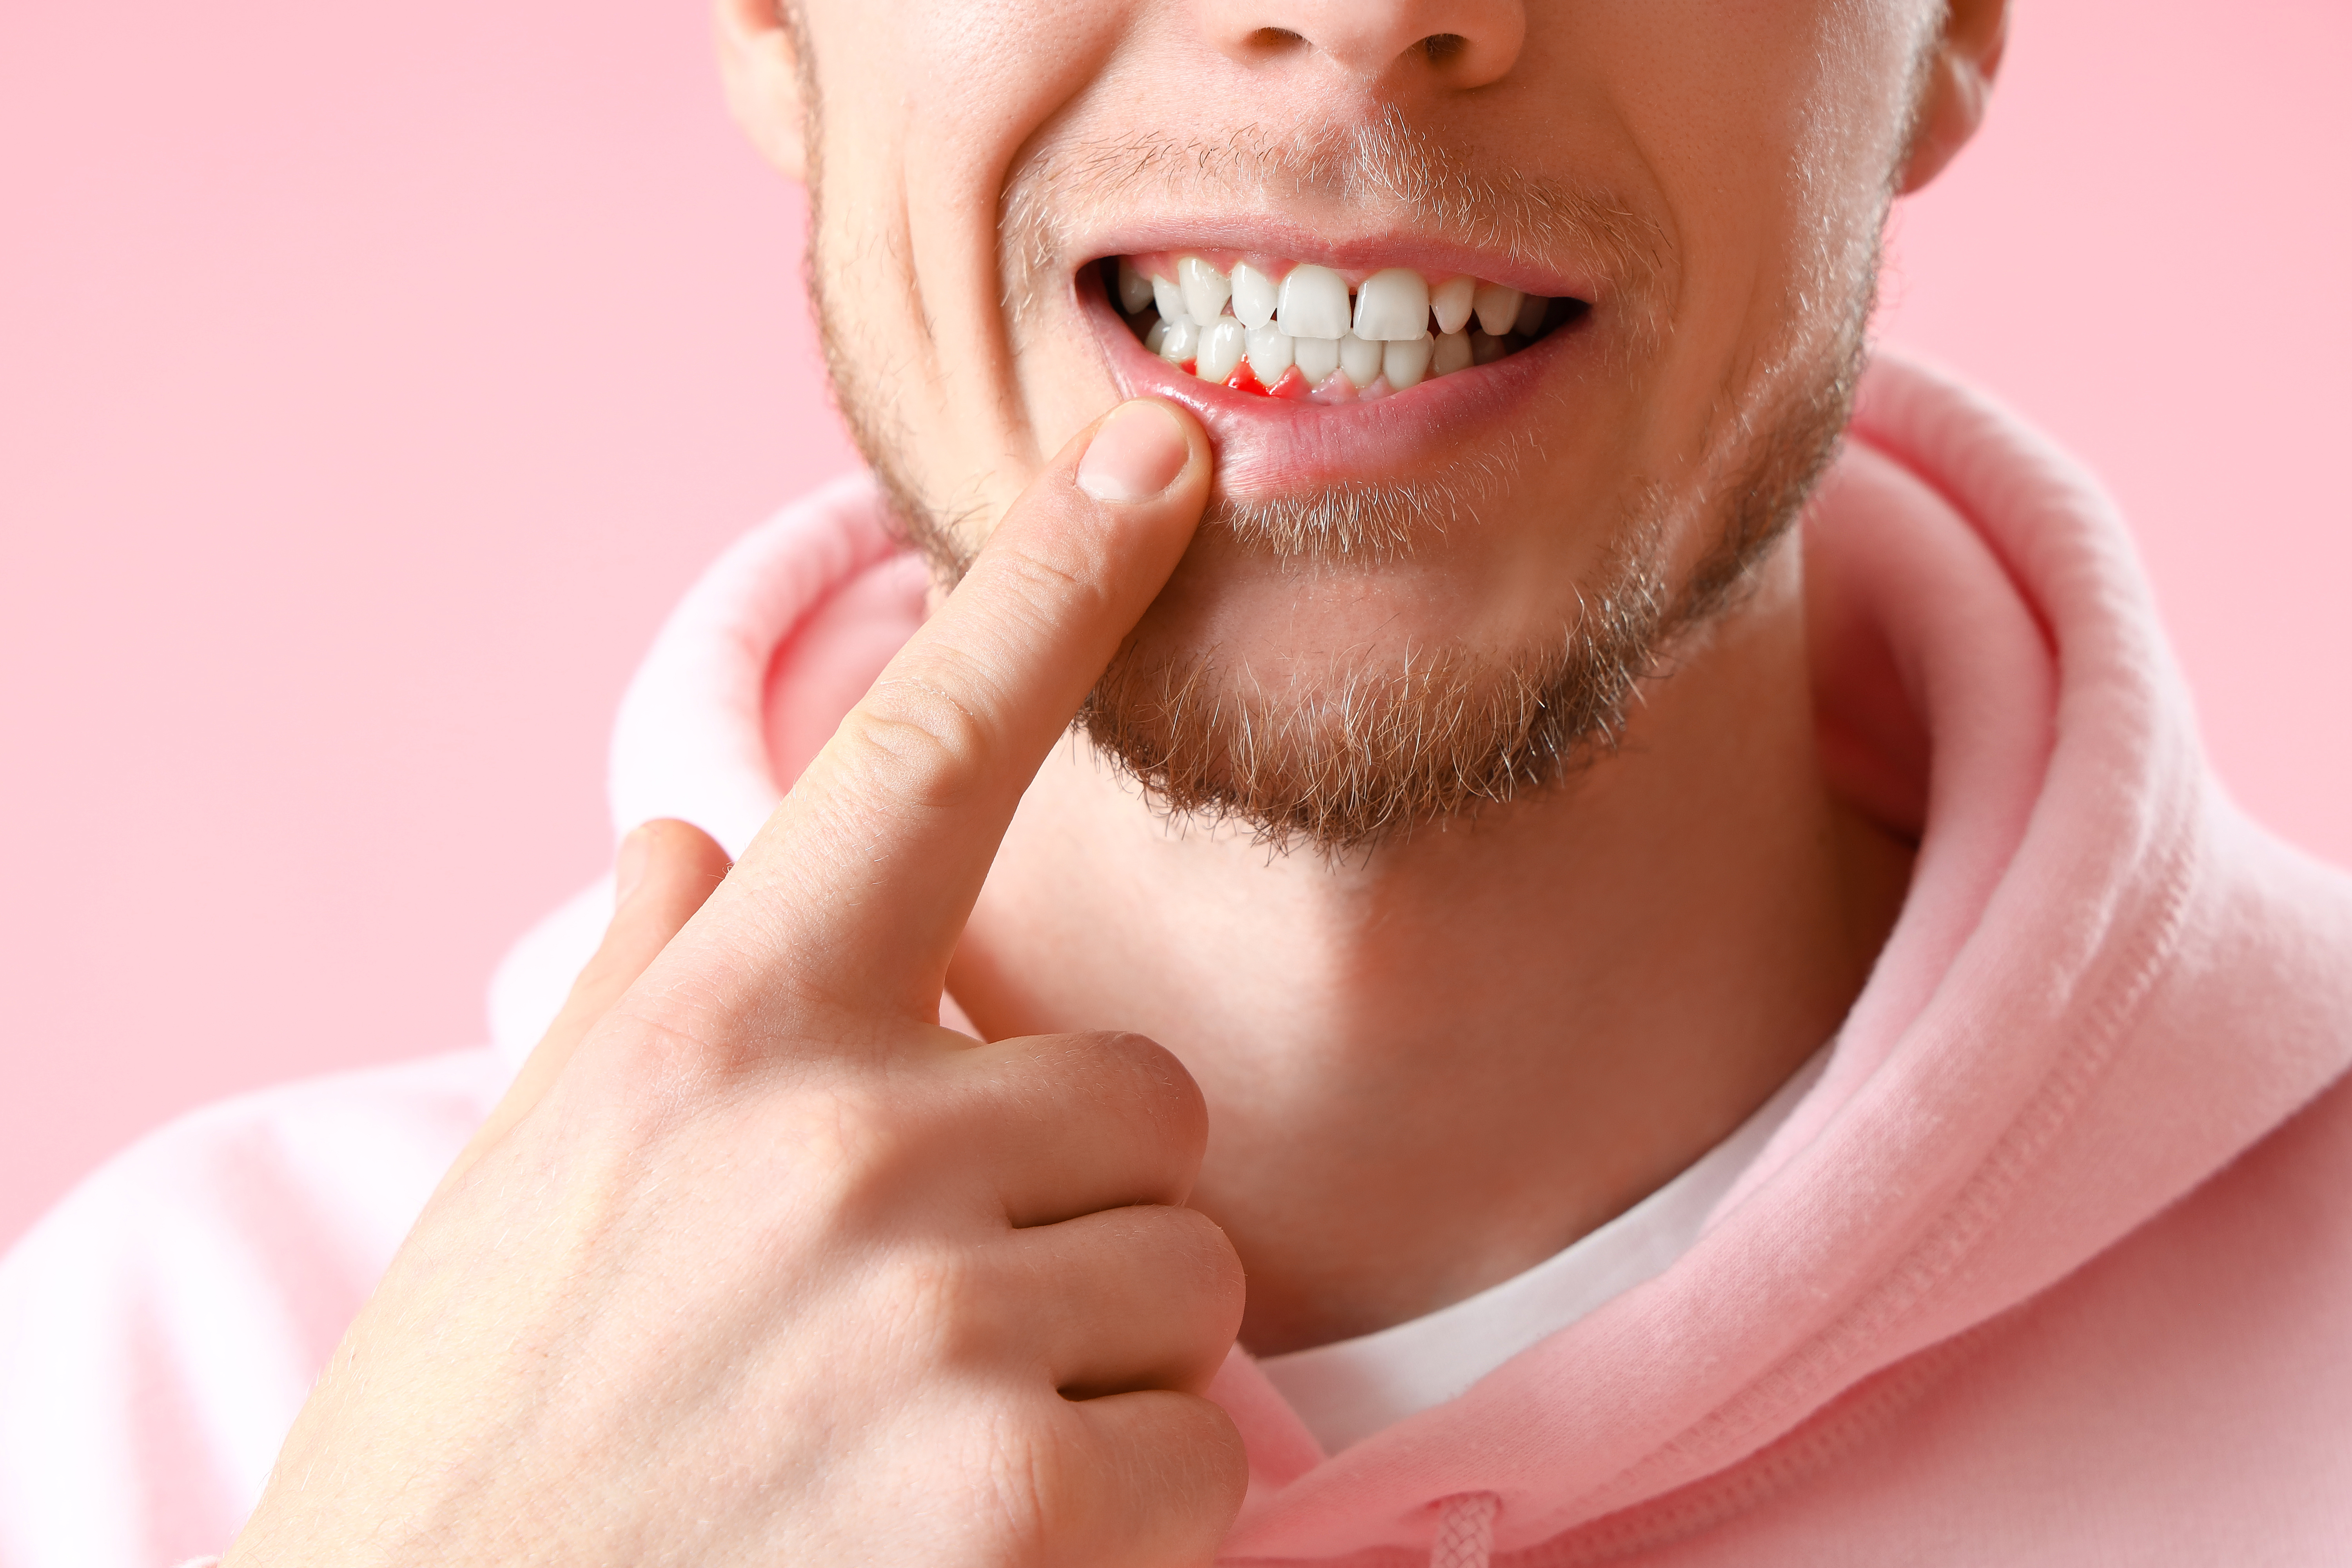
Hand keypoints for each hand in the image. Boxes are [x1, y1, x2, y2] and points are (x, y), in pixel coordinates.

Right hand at [223, 400, 1244, 1567]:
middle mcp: (846, 1142)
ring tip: (931, 1448)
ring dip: (1101, 1366)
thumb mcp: (524, 1187)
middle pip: (1139, 1100)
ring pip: (1185, 1284)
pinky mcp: (1020, 1505)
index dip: (1053, 584)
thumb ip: (635, 998)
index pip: (919, 754)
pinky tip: (979, 1553)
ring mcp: (940, 1323)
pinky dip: (1129, 1516)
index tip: (1158, 456)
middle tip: (936, 1319)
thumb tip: (694, 844)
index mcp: (722, 1039)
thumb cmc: (482, 1443)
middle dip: (1079, 1204)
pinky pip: (1204, 1458)